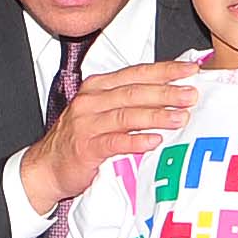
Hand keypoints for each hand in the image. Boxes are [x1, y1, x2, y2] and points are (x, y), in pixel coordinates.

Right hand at [18, 59, 202, 215]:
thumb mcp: (102, 112)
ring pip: (126, 115)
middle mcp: (91, 101)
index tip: (190, 71)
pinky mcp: (85, 148)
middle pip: (134, 92)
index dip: (165, 70)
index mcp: (98, 87)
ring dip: (155, 115)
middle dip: (166, 92)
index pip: (136, 73)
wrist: (46, 167)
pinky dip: (136, 141)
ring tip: (179, 118)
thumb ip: (130, 102)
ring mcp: (86, 124)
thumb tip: (171, 95)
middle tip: (190, 95)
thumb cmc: (80, 140)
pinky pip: (114, 142)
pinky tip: (154, 141)